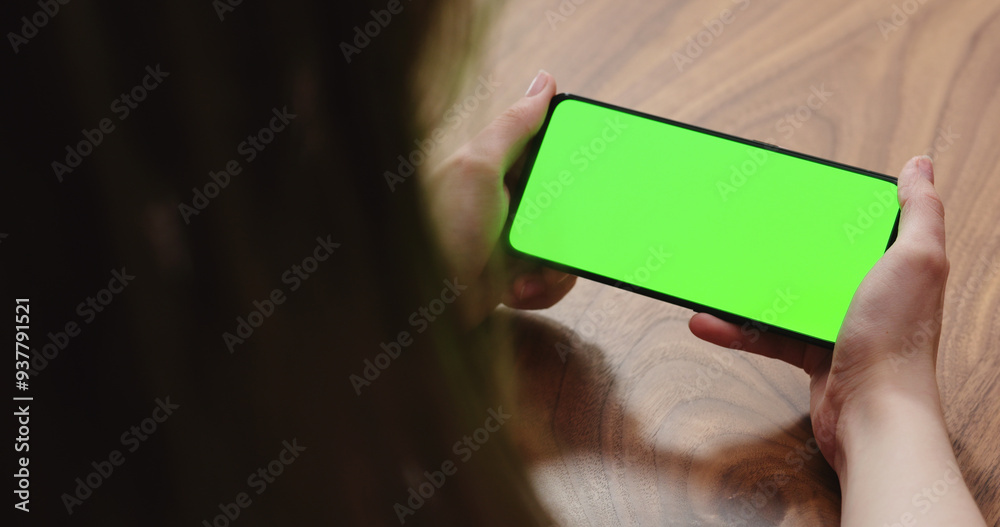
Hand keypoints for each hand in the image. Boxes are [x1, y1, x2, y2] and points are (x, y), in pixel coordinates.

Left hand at [423, 71, 576, 325]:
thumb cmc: (437, 231)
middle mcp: (500, 201)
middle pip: (563, 200)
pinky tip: (517, 292)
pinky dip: (541, 289)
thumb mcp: (478, 168)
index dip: (570, 159)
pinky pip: (548, 279)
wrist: (416, 305)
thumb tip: (544, 81)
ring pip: (562, 243)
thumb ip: (513, 126)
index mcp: (491, 166)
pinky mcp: (509, 278)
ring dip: (555, 264)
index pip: (546, 149)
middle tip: (555, 235)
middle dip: (569, 223)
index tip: (591, 170)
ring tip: (530, 274)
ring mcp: (506, 241)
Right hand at [689, 156, 985, 524]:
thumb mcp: (917, 261)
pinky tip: (707, 321)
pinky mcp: (810, 354)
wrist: (873, 417)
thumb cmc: (897, 342)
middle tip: (741, 223)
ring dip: (746, 286)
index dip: (830, 205)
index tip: (794, 189)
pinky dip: (736, 329)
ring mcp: (837, 324)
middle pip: (816, 255)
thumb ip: (920, 211)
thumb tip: (920, 164)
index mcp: (893, 265)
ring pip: (784, 294)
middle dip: (777, 242)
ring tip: (712, 270)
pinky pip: (766, 334)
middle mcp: (868, 292)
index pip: (858, 224)